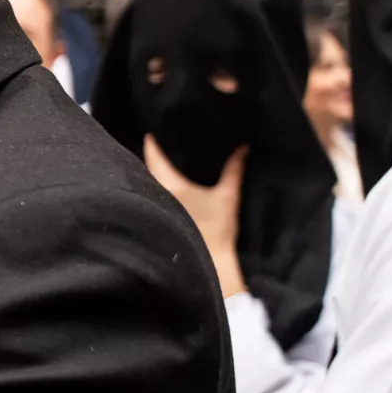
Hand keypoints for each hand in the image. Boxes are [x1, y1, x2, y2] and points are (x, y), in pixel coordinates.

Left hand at [144, 138, 246, 298]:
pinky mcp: (159, 218)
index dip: (152, 143)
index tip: (151, 131)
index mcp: (170, 184)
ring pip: (149, 183)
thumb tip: (243, 147)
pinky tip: (166, 185)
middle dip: (152, 156)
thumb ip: (234, 170)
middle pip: (148, 169)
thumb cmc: (217, 228)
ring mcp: (155, 207)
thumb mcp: (228, 195)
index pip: (154, 157)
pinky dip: (157, 187)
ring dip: (154, 173)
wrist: (210, 261)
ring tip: (163, 158)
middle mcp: (157, 193)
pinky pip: (154, 196)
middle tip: (159, 140)